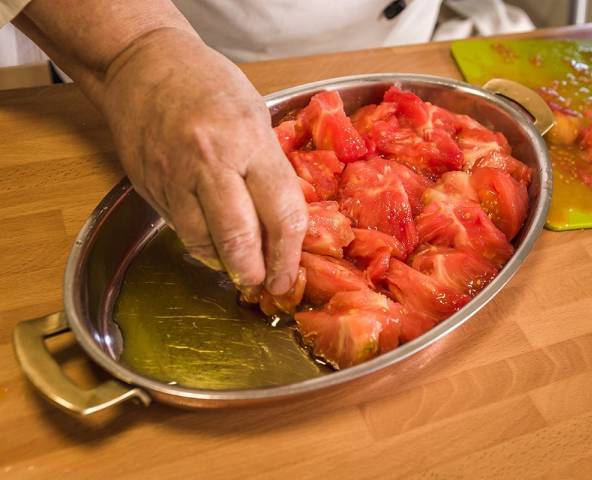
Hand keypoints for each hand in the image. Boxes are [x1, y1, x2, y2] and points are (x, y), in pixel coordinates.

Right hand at [102, 29, 306, 294]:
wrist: (144, 65)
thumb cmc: (209, 85)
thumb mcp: (255, 116)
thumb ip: (269, 167)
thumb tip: (284, 222)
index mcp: (249, 142)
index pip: (281, 214)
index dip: (288, 256)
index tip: (287, 276)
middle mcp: (212, 162)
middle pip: (239, 239)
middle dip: (254, 273)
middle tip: (263, 284)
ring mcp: (176, 177)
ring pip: (203, 243)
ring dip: (225, 265)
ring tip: (239, 268)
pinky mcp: (151, 187)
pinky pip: (181, 230)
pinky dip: (200, 245)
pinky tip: (212, 244)